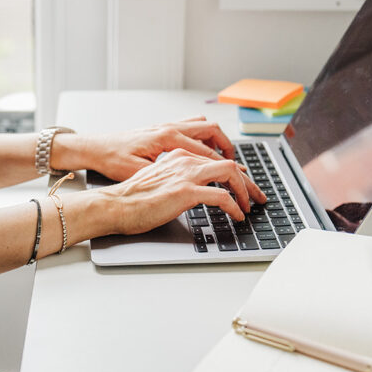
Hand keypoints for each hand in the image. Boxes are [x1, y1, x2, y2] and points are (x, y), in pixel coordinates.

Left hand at [54, 117, 236, 181]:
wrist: (95, 148)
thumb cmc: (112, 161)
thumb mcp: (138, 173)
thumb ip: (167, 177)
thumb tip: (194, 187)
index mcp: (168, 138)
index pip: (209, 155)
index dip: (228, 175)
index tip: (239, 191)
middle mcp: (171, 128)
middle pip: (214, 134)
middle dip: (233, 154)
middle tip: (244, 175)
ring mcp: (168, 126)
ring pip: (206, 127)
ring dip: (221, 143)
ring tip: (231, 162)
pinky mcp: (164, 129)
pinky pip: (194, 128)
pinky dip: (206, 138)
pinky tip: (207, 153)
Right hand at [94, 149, 266, 235]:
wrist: (114, 205)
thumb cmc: (131, 199)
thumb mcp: (159, 182)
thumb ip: (177, 180)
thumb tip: (194, 193)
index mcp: (178, 156)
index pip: (215, 160)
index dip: (234, 174)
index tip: (244, 187)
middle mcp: (185, 160)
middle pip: (228, 164)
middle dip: (248, 181)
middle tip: (258, 196)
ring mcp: (186, 174)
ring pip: (230, 174)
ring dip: (245, 191)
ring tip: (250, 206)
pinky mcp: (186, 191)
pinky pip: (222, 196)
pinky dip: (234, 206)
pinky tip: (237, 216)